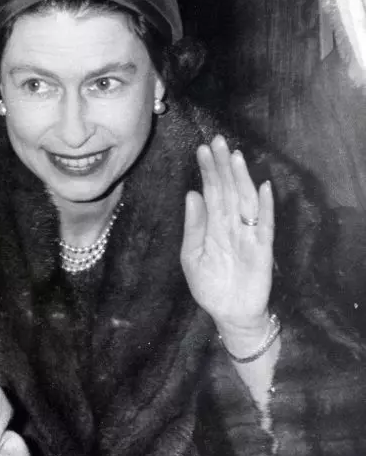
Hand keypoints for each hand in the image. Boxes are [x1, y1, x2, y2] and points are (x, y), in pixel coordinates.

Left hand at [181, 135, 273, 340]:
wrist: (229, 315)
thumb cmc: (210, 285)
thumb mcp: (192, 255)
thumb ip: (193, 226)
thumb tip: (192, 193)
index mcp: (214, 225)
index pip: (211, 191)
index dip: (207, 171)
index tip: (202, 149)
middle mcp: (232, 225)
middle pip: (228, 190)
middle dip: (222, 166)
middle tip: (217, 140)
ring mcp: (248, 235)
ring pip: (245, 201)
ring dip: (241, 179)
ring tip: (235, 157)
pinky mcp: (262, 249)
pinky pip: (265, 225)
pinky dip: (265, 207)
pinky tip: (263, 187)